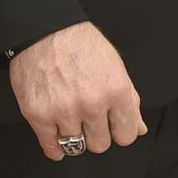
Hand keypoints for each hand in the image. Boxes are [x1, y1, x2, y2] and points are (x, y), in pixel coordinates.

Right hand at [7, 21, 147, 161]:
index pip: (126, 136)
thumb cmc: (81, 45)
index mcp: (115, 90)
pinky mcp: (38, 115)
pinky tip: (57, 134)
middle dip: (96, 134)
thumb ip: (130, 100)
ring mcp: (63, 111)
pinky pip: (51, 148)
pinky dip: (55, 147)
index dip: (119, 130)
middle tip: (88, 118)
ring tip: (70, 118)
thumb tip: (139, 129)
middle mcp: (91, 104)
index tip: (111, 125)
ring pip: (76, 147)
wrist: (44, 29)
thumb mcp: (114, 66)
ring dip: (74, 136)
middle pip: (100, 145)